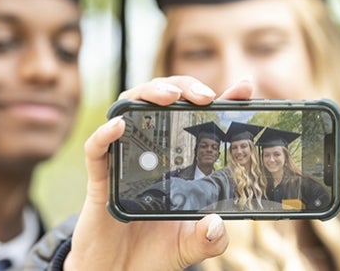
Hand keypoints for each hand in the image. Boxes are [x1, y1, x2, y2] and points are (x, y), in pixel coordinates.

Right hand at [65, 77, 251, 269]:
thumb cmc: (153, 253)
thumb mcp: (190, 246)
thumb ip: (210, 240)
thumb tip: (216, 226)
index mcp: (179, 161)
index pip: (201, 120)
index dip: (222, 101)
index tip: (244, 88)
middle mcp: (153, 154)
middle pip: (164, 102)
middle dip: (184, 87)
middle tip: (205, 95)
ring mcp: (125, 162)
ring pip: (130, 109)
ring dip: (149, 94)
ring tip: (169, 97)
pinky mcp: (100, 180)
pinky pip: (96, 150)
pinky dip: (105, 133)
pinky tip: (120, 126)